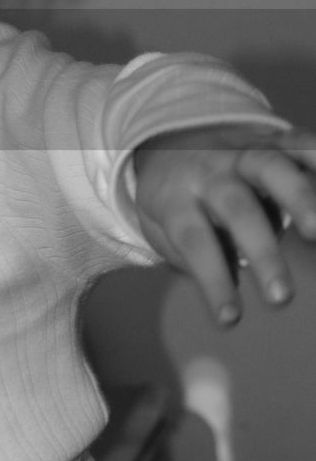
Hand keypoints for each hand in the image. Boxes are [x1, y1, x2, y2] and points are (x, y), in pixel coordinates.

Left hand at [134, 124, 315, 326]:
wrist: (166, 142)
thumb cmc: (171, 201)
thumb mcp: (160, 229)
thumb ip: (191, 257)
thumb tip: (230, 289)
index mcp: (175, 197)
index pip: (193, 240)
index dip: (212, 279)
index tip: (230, 319)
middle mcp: (209, 173)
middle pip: (235, 207)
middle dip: (261, 251)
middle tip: (281, 296)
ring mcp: (241, 152)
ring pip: (270, 168)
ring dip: (299, 198)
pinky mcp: (269, 141)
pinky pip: (298, 143)